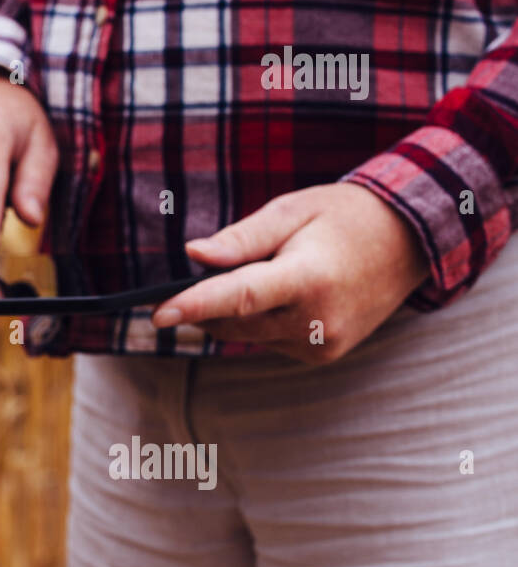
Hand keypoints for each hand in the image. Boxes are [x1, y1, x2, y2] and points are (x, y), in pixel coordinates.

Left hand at [151, 183, 429, 363]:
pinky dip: (262, 321)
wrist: (411, 241)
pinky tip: (287, 294)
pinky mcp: (324, 355)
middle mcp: (317, 319)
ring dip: (238, 311)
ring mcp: (323, 344)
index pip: (239, 298)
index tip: (156, 315)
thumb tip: (193, 254)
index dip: (194, 306)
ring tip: (271, 271)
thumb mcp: (292, 211)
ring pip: (248, 335)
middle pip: (234, 321)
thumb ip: (241, 238)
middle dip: (208, 301)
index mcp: (309, 278)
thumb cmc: (345, 217)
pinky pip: (270, 341)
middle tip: (213, 268)